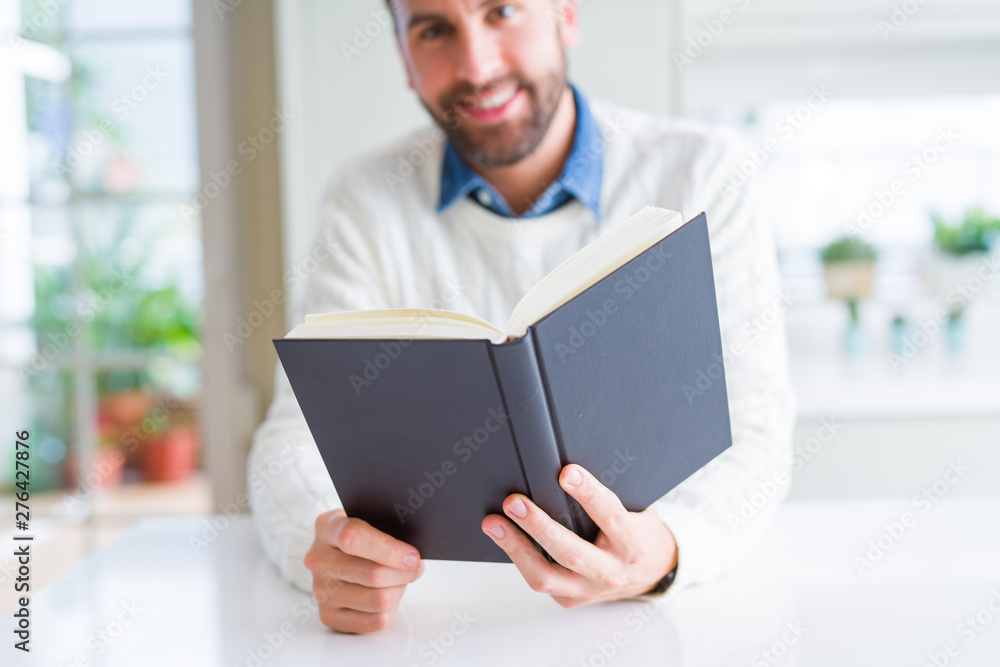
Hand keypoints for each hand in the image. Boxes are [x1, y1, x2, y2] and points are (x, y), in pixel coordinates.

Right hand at [304, 509, 424, 633]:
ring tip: (400, 579)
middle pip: (373, 574)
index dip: (388, 549)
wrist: (340, 554)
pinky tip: (389, 593)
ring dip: (399, 590)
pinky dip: (391, 608)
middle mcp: (318, 559)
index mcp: (327, 527)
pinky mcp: (329, 615)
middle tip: (415, 566)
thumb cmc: (364, 536)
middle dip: (404, 573)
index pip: (353, 537)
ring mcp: (320, 590)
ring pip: (378, 599)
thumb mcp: (370, 519)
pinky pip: (375, 620)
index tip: (412, 556)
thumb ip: (388, 529)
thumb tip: (413, 556)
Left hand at [481, 464, 676, 606]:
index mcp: (634, 543)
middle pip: (571, 551)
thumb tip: (568, 466)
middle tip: (514, 502)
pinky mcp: (571, 599)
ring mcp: (589, 590)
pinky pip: (540, 580)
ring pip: (546, 576)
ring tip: (494, 523)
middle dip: (539, 526)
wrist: (652, 573)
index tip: (566, 472)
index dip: (588, 493)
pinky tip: (504, 538)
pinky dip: (519, 558)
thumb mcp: (638, 508)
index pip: (610, 515)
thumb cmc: (639, 531)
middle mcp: (612, 571)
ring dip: (516, 547)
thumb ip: (611, 492)